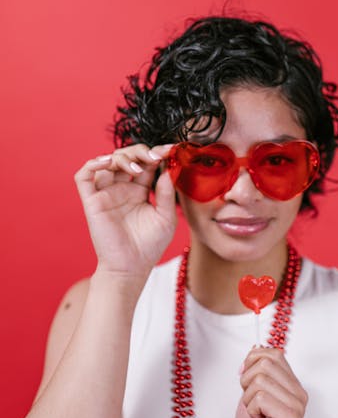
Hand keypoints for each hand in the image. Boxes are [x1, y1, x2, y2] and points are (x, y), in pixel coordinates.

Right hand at [74, 143, 176, 277]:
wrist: (131, 268)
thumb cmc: (149, 246)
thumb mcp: (166, 218)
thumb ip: (167, 194)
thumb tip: (168, 169)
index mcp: (140, 191)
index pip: (146, 164)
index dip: (157, 153)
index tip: (172, 149)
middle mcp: (122, 189)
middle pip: (127, 156)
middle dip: (141, 152)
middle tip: (155, 157)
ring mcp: (106, 193)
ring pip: (107, 160)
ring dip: (123, 157)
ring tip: (138, 170)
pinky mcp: (92, 201)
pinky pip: (84, 175)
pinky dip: (93, 163)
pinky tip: (109, 163)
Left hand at [236, 347, 307, 417]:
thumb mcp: (253, 394)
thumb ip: (256, 372)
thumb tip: (255, 348)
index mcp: (293, 384)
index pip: (273, 353)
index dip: (252, 361)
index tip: (246, 380)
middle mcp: (299, 393)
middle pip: (265, 363)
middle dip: (247, 380)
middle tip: (251, 402)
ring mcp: (297, 405)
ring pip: (260, 380)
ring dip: (248, 399)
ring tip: (257, 415)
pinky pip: (260, 398)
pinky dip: (251, 410)